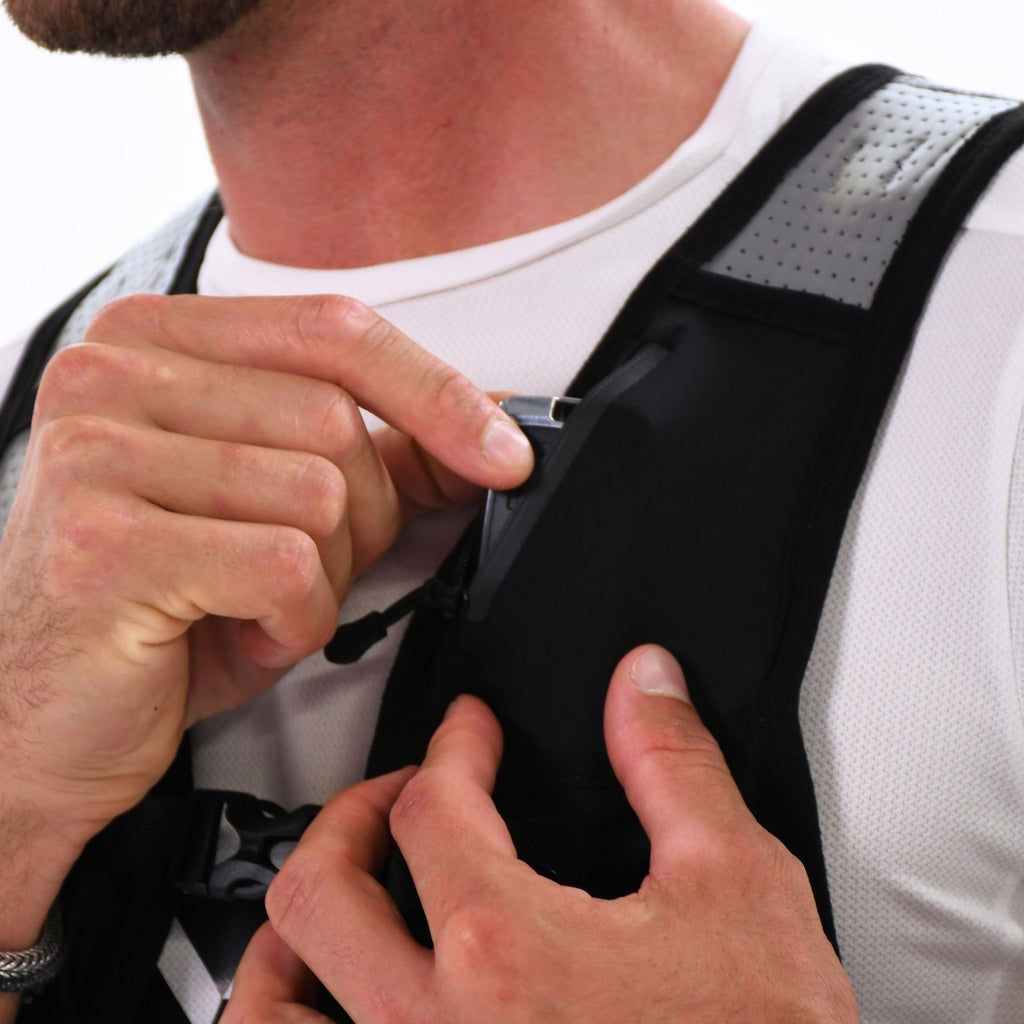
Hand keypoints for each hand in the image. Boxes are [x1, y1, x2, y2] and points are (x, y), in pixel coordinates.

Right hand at [0, 293, 532, 851]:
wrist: (41, 716)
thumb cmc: (163, 604)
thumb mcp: (274, 504)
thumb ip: (372, 450)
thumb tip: (489, 428)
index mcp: (157, 341)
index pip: (335, 330)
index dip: (437, 392)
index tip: (503, 451)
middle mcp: (112, 374)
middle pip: (336, 419)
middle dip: (362, 518)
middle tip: (300, 569)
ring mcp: (97, 451)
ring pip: (320, 493)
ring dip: (323, 577)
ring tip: (253, 602)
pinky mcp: (103, 541)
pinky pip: (285, 566)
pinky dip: (294, 620)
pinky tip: (236, 631)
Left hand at [232, 645, 857, 1022]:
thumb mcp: (735, 884)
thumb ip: (674, 766)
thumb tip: (644, 684)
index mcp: (505, 949)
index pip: (430, 804)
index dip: (452, 743)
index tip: (470, 730)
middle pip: (321, 890)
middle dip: (352, 815)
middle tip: (395, 793)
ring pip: (273, 1006)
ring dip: (289, 937)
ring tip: (330, 898)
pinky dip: (296, 1016)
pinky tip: (334, 999)